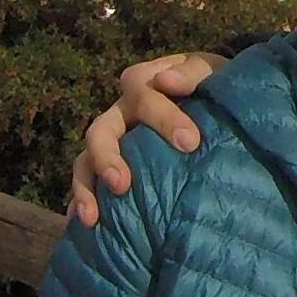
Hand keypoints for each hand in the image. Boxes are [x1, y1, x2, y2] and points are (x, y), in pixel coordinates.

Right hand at [67, 51, 220, 226]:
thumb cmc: (212, 84)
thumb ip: (192, 72)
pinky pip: (88, 185)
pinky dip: (81, 204)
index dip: (163, 118)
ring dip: (85, 189)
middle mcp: (120, 113)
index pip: (143, 95)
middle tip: (122, 184)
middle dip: (106, 159)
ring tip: (92, 218)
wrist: (215, 99)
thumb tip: (166, 81)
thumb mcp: (209, 70)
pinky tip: (82, 226)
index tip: (190, 142)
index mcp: (143, 84)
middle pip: (100, 132)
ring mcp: (113, 142)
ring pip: (85, 162)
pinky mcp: (111, 168)